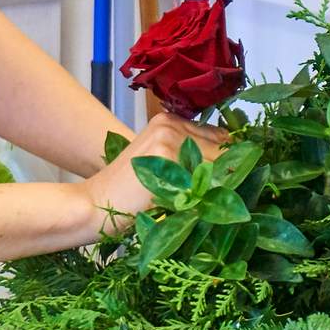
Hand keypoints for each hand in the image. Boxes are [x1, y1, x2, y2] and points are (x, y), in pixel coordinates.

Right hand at [78, 113, 228, 232]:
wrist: (96, 203)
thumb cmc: (127, 192)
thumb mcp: (160, 165)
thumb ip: (189, 158)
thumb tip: (233, 167)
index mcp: (170, 121)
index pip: (221, 137)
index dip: (230, 161)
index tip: (232, 182)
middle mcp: (172, 123)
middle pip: (225, 148)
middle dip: (230, 174)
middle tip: (224, 200)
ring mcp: (170, 137)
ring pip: (220, 162)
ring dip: (224, 186)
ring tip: (209, 207)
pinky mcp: (168, 155)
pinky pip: (207, 176)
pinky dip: (211, 195)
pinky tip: (199, 208)